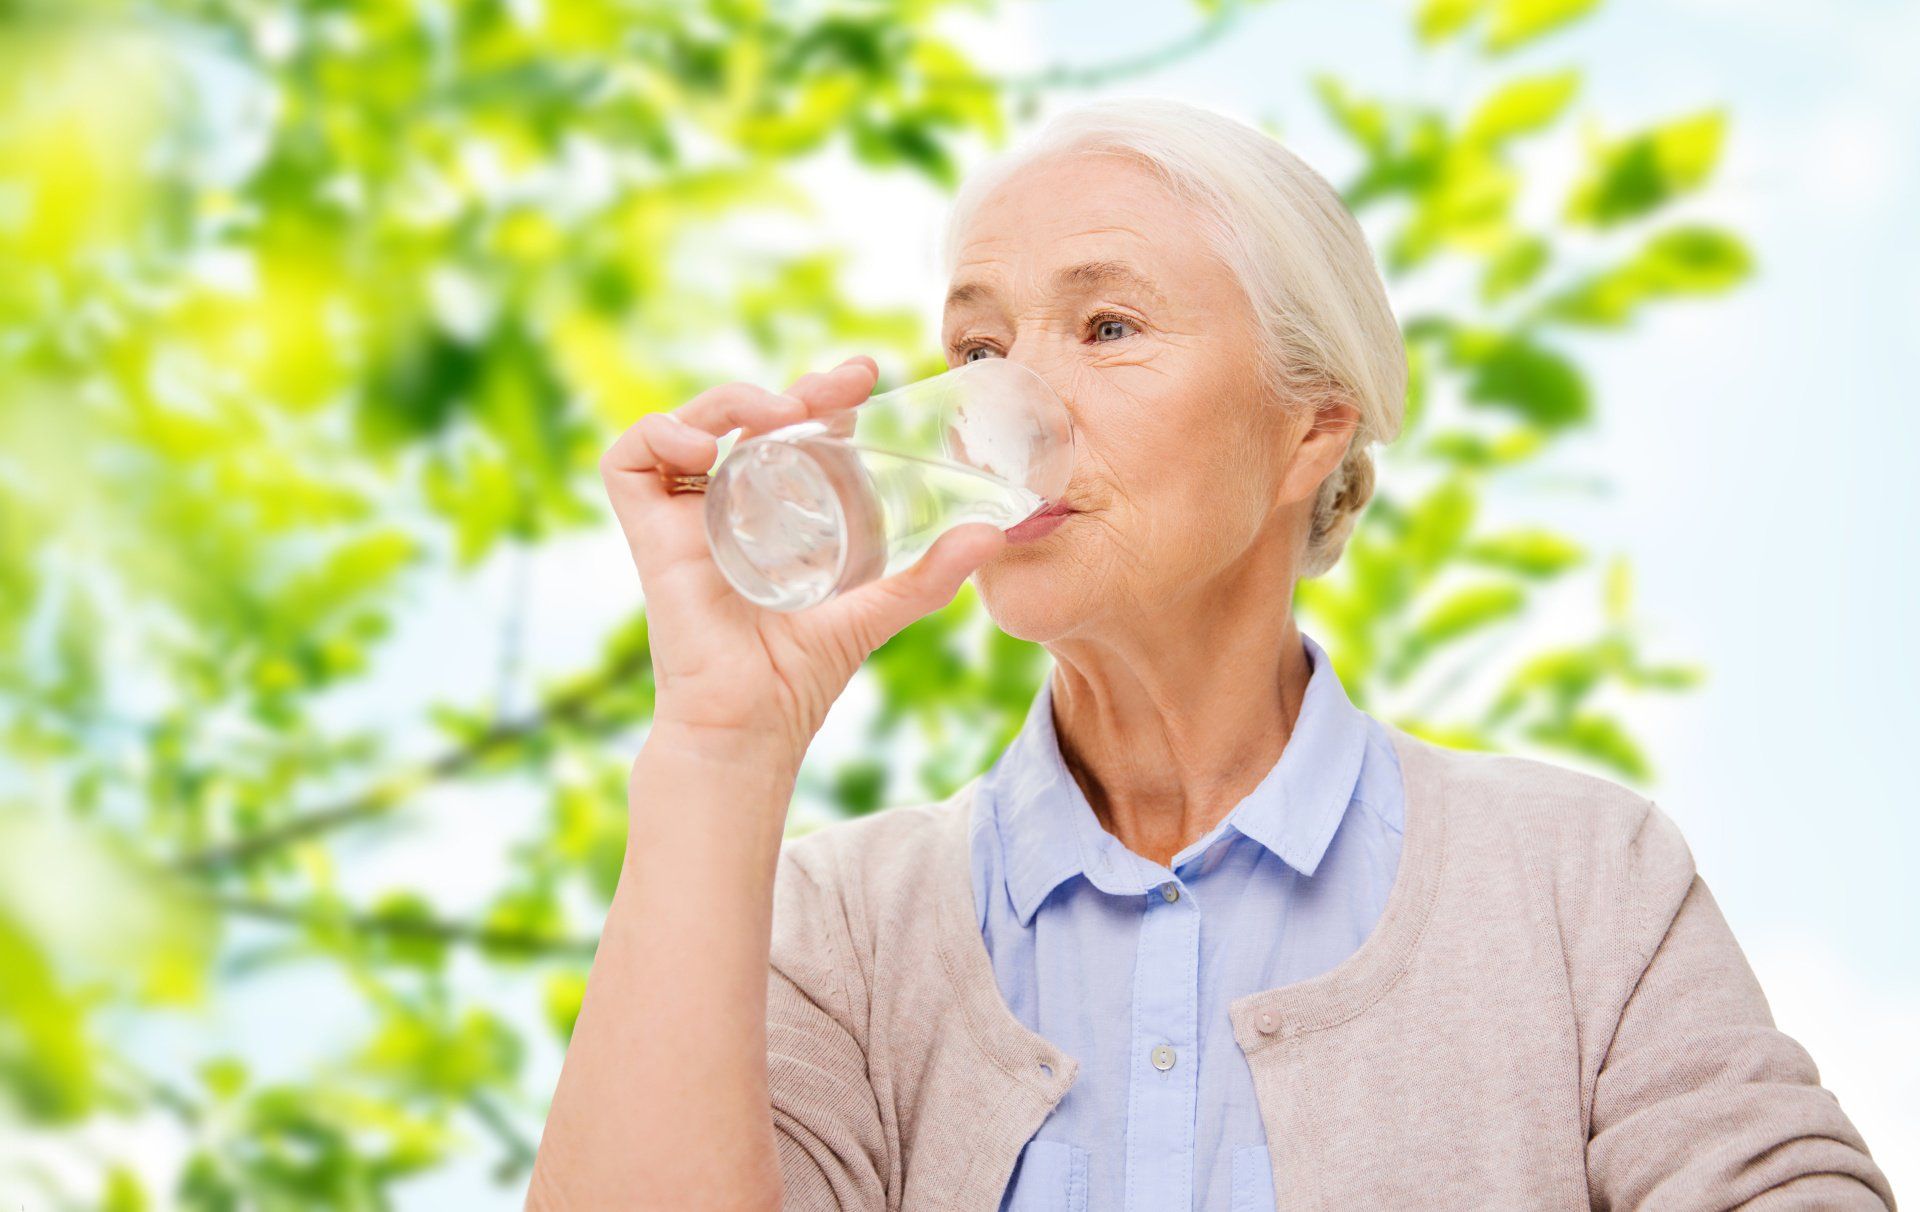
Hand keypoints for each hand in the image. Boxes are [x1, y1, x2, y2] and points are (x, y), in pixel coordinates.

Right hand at [600, 355, 1006, 768]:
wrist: (750, 723)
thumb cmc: (801, 676)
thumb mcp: (876, 610)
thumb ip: (930, 576)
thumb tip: (992, 535)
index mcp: (773, 510)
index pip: (790, 428)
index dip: (821, 393)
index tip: (865, 376)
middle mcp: (726, 503)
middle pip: (744, 416)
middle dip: (788, 387)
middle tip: (835, 391)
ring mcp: (684, 515)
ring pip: (688, 422)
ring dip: (729, 399)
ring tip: (777, 415)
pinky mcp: (648, 533)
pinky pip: (629, 460)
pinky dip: (661, 435)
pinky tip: (706, 452)